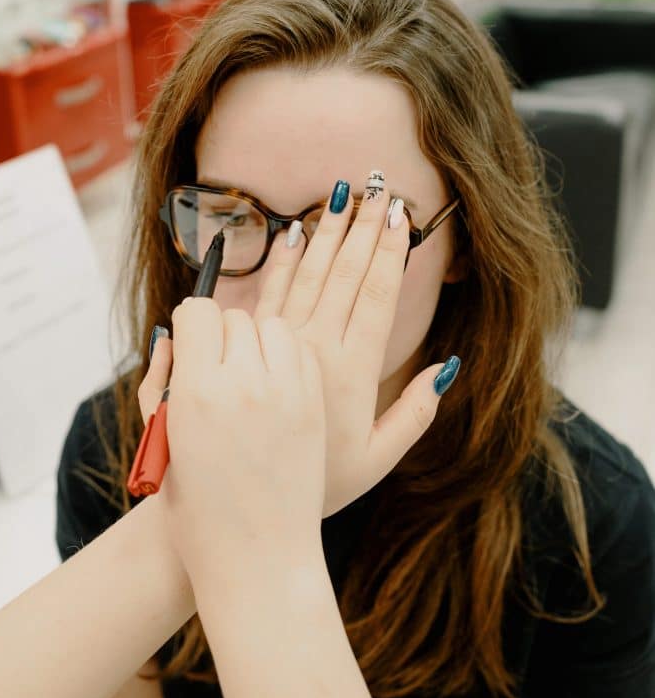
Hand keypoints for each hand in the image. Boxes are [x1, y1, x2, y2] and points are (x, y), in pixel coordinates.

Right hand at [141, 300, 326, 583]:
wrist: (256, 559)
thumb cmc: (196, 510)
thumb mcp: (162, 442)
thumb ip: (162, 382)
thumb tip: (171, 338)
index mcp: (199, 394)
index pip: (199, 313)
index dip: (190, 324)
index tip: (190, 340)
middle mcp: (246, 386)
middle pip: (235, 318)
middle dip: (222, 333)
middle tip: (216, 364)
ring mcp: (287, 395)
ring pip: (274, 326)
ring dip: (258, 339)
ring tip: (248, 371)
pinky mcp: (314, 408)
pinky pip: (301, 353)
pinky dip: (287, 356)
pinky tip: (274, 382)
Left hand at [252, 172, 459, 516]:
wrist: (250, 510)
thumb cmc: (320, 487)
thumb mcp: (380, 457)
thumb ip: (416, 412)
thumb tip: (447, 365)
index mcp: (355, 371)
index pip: (377, 296)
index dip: (391, 252)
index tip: (400, 215)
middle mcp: (319, 350)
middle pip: (346, 275)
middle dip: (365, 228)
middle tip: (378, 187)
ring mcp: (282, 347)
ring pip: (310, 276)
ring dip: (328, 233)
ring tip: (341, 196)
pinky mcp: (251, 351)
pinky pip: (270, 295)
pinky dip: (284, 262)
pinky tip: (294, 233)